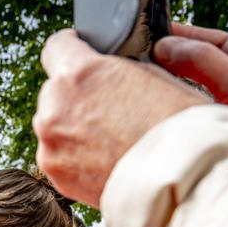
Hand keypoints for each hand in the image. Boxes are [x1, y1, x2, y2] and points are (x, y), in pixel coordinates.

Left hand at [33, 29, 206, 206]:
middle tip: (108, 109)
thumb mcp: (152, 75)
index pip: (56, 46)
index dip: (72, 49)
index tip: (80, 55)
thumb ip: (116, 69)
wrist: (177, 180)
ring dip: (72, 126)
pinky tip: (104, 158)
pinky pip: (58, 154)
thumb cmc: (176, 126)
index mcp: (78, 73)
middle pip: (55, 90)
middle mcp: (54, 106)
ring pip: (53, 124)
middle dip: (76, 95)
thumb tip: (106, 72)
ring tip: (110, 139)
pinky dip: (74, 155)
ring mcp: (50, 142)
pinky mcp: (54, 172)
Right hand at [154, 23, 227, 179]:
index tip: (158, 34)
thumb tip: (165, 45)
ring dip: (172, 82)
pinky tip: (158, 103)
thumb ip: (204, 60)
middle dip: (176, 58)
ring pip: (195, 87)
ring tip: (147, 76)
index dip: (188, 35)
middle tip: (145, 54)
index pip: (218, 41)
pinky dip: (174, 104)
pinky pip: (190, 111)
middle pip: (204, 63)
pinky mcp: (216, 133)